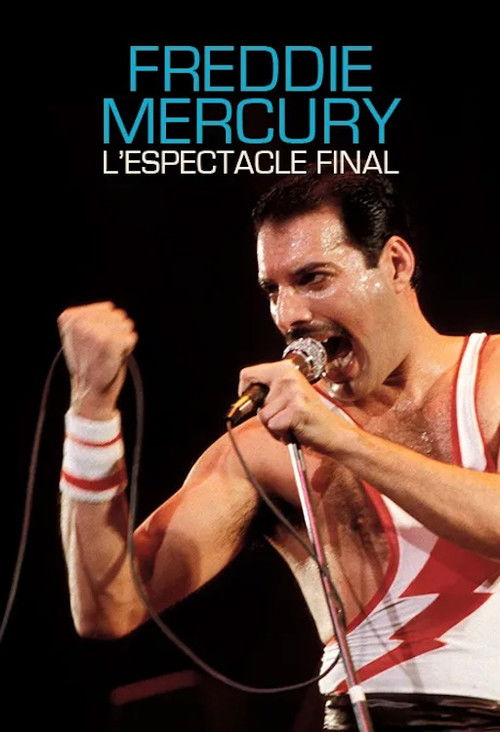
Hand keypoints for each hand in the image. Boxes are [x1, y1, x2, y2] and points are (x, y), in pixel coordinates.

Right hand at [57, 302, 137, 418]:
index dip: (107, 326)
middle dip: (116, 332)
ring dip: (122, 340)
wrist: (90, 390)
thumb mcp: (79, 336)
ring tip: (108, 353)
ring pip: (126, 324)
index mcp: (69, 317)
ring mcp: (94, 331)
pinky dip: (127, 348)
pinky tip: (114, 358)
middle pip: (118, 315)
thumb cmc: (89, 363)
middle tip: (103, 350)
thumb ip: (90, 318)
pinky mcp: (109, 341)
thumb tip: (110, 307)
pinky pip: (131, 337)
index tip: (95, 342)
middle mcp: (79, 322)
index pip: (108, 308)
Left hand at [238, 360, 356, 454]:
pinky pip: (273, 426)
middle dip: (265, 414)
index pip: (247, 373)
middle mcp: (289, 377)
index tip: (254, 401)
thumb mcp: (289, 395)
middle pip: (254, 400)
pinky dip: (281, 434)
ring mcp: (293, 393)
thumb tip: (242, 397)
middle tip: (285, 417)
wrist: (334, 433)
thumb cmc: (309, 417)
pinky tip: (296, 430)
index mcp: (286, 369)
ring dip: (274, 426)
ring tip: (292, 424)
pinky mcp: (296, 410)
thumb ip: (268, 391)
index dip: (244, 390)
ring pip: (263, 416)